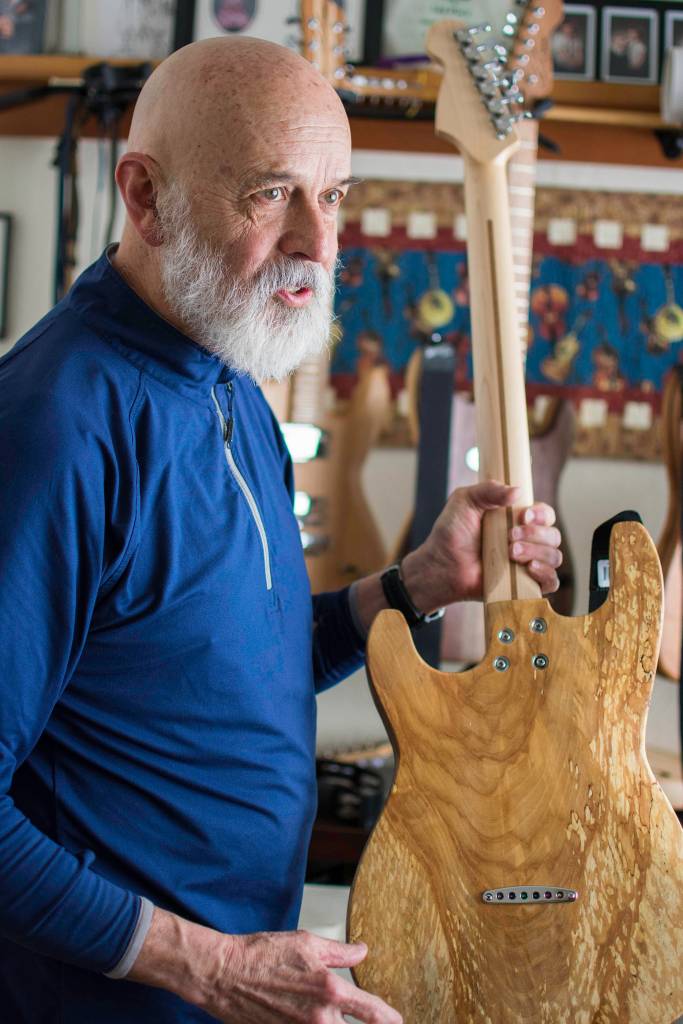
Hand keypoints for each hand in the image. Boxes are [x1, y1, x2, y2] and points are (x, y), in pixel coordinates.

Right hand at [127, 907, 401, 1023]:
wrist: (225, 974)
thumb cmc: (262, 955)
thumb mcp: (307, 943)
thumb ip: (340, 952)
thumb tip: (362, 951)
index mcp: (329, 990)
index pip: (371, 1012)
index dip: (389, 1018)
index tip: (397, 1020)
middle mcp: (319, 1019)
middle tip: (376, 1021)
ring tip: (341, 1017)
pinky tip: (321, 1021)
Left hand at [401, 480, 561, 609]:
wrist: (440, 566)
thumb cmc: (451, 532)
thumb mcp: (465, 501)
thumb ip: (488, 490)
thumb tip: (518, 491)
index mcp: (517, 519)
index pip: (545, 514)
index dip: (541, 514)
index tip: (523, 516)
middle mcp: (526, 541)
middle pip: (553, 535)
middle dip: (536, 534)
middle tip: (510, 536)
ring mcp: (526, 564)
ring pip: (554, 557)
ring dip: (537, 553)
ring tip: (511, 553)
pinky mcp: (524, 586)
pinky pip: (551, 582)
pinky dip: (546, 575)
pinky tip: (529, 569)